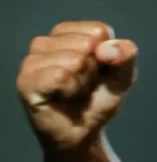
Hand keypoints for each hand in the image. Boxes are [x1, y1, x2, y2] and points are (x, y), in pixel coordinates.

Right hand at [16, 21, 138, 152]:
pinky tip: (62, 97)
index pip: (98, 30)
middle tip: (82, 84)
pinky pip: (60, 76)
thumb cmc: (98, 99)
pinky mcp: (26, 81)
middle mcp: (46, 42)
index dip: (106, 54)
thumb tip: (106, 50)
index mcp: (68, 33)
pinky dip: (70, 89)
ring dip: (82, 81)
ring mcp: (32, 61)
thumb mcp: (123, 73)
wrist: (84, 132)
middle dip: (93, 68)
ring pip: (75, 59)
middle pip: (88, 43)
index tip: (96, 71)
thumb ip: (126, 53)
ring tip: (72, 91)